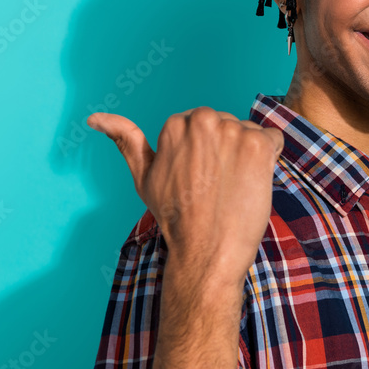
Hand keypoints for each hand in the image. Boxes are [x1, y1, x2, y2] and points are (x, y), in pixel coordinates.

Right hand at [87, 106, 283, 288]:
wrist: (206, 252)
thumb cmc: (176, 218)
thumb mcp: (144, 177)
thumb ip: (125, 140)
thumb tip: (95, 117)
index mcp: (176, 123)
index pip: (204, 125)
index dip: (205, 154)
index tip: (199, 178)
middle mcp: (204, 120)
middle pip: (227, 125)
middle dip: (226, 150)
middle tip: (216, 185)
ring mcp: (233, 132)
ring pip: (250, 133)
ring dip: (247, 156)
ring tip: (232, 187)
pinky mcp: (258, 146)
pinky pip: (273, 140)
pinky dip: (269, 160)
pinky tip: (252, 183)